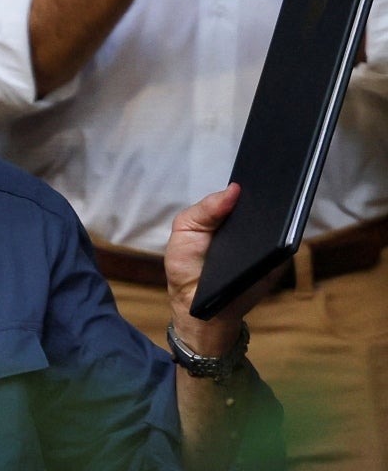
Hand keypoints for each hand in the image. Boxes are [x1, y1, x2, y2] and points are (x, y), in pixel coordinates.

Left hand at [164, 183, 277, 351]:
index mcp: (227, 215)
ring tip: (284, 197)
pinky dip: (286, 236)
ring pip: (282, 223)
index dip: (255, 179)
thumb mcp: (185, 230)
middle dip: (272, 192)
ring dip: (284, 212)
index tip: (266, 164)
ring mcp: (266, 244)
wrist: (199, 307)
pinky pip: (286, 245)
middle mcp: (250, 227)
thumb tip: (234, 189)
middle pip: (268, 204)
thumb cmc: (187, 265)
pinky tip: (284, 226)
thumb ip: (204, 209)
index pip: (247, 192)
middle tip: (279, 178)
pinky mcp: (277, 262)